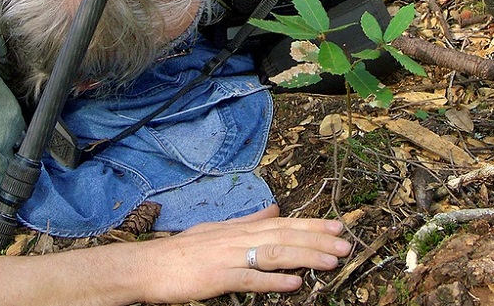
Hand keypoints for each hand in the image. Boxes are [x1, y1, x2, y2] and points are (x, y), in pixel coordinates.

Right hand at [133, 205, 352, 303]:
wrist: (148, 266)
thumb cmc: (181, 251)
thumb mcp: (217, 229)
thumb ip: (248, 220)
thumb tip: (274, 209)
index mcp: (239, 228)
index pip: (282, 223)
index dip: (311, 225)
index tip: (337, 227)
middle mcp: (237, 238)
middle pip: (284, 236)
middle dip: (317, 240)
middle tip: (345, 244)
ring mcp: (228, 257)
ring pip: (274, 254)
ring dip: (305, 257)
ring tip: (332, 262)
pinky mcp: (217, 278)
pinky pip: (250, 279)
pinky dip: (273, 281)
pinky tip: (295, 284)